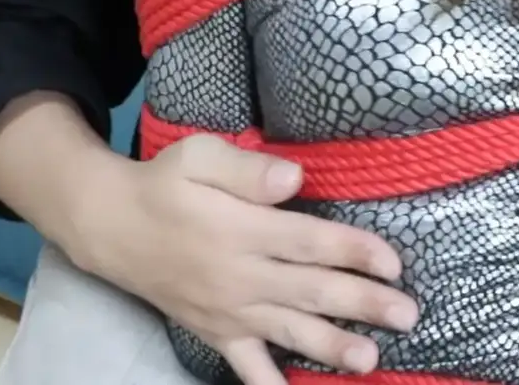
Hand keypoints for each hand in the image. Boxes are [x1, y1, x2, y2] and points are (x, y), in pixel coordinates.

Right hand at [66, 135, 418, 383]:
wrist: (111, 227)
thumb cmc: (164, 184)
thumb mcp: (198, 156)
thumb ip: (246, 168)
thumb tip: (294, 178)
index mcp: (240, 229)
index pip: (309, 242)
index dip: (353, 252)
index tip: (392, 263)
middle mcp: (239, 275)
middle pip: (310, 290)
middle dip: (363, 304)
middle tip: (407, 314)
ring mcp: (227, 310)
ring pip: (288, 331)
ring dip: (331, 346)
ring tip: (371, 360)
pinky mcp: (215, 331)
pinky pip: (246, 365)